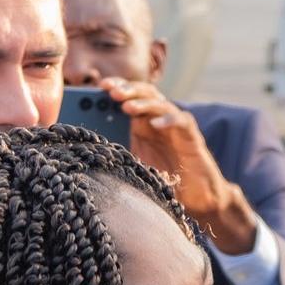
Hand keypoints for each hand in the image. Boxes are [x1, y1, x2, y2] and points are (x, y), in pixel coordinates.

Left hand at [99, 78, 252, 250]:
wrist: (196, 198)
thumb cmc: (164, 181)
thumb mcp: (134, 163)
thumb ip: (117, 149)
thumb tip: (88, 141)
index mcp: (143, 124)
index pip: (130, 96)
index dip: (117, 88)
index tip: (100, 86)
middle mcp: (159, 121)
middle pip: (145, 94)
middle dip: (128, 89)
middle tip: (111, 91)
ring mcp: (176, 127)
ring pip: (161, 103)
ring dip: (144, 103)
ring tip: (127, 106)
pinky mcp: (192, 138)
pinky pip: (182, 121)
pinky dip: (169, 120)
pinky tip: (155, 124)